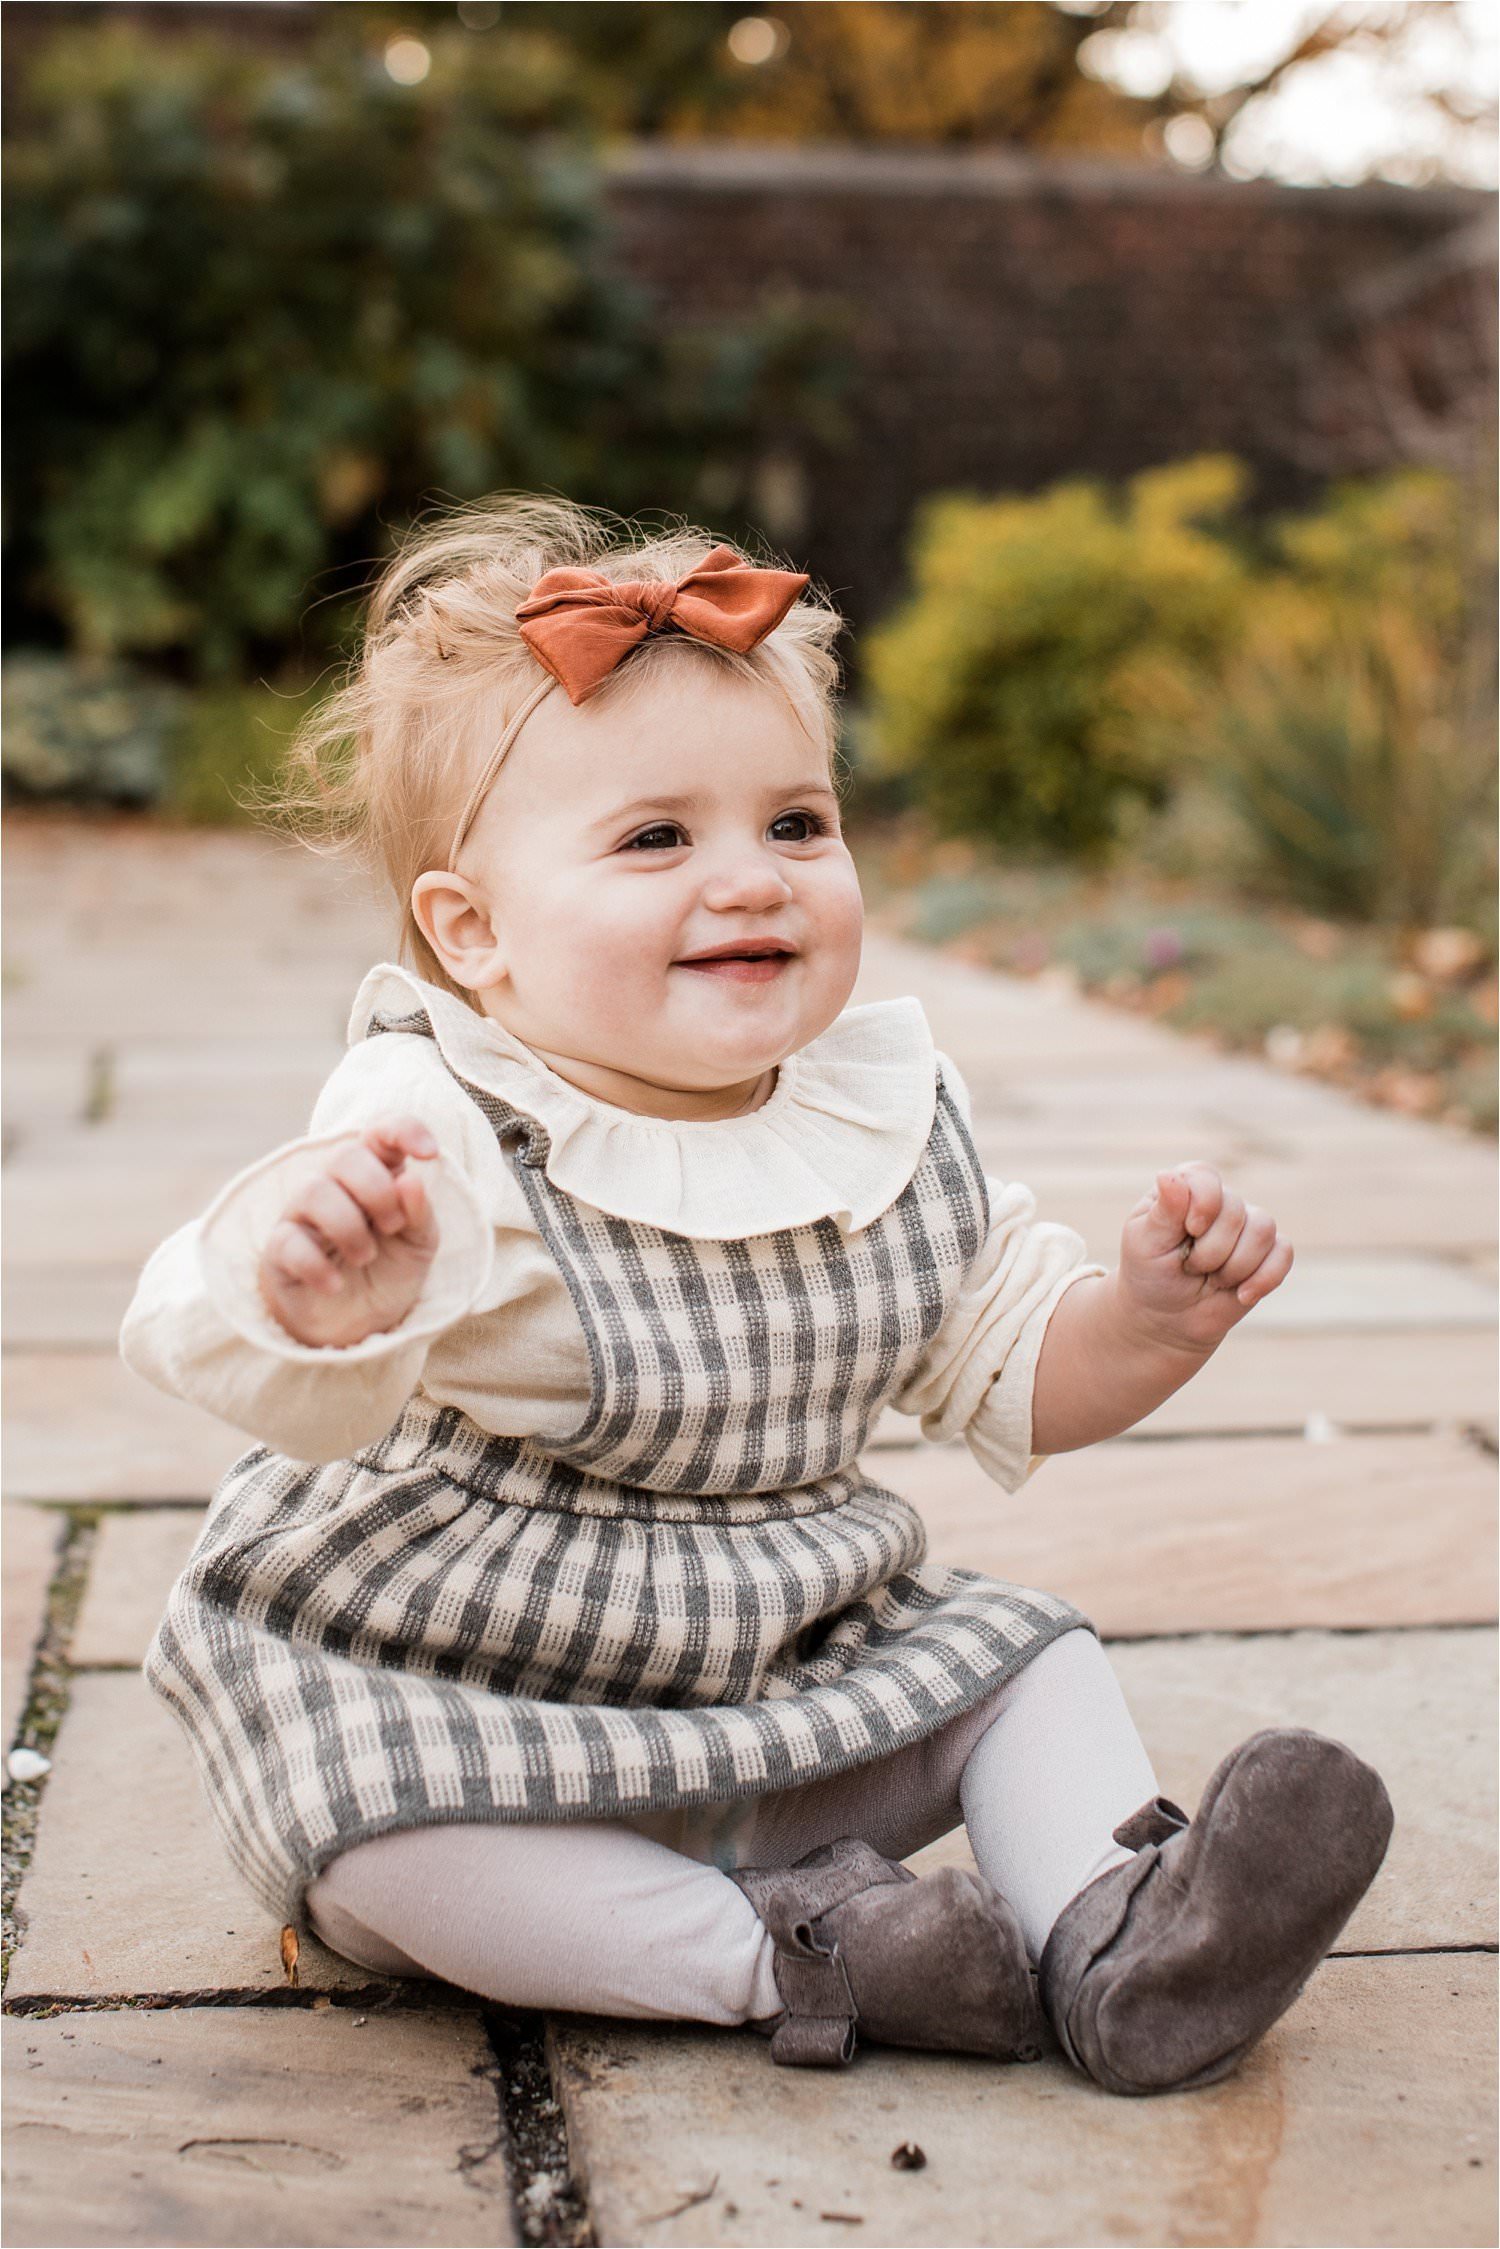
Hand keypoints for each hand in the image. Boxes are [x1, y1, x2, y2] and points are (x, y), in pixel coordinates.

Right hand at [258, 1116, 440, 1347]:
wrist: (360, 1325)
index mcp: (376, 1174)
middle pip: (345, 1156)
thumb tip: (410, 1180)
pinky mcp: (279, 1250)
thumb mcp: (419, 1245)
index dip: (403, 1130)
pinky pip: (288, 1241)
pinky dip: (317, 1266)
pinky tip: (335, 1284)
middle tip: (392, 1227)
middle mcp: (335, 1185)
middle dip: (377, 1191)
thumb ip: (419, 1213)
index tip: (430, 1153)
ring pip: (313, 1191)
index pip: (380, 1131)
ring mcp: (302, 1215)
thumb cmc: (390, 1270)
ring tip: (365, 1258)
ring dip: (349, 1228)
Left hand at [1116, 1160, 1292, 1356]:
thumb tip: (1167, 1174)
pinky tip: (1242, 1295)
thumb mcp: (1145, 1242)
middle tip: (1190, 1267)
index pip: (1207, 1178)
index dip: (1203, 1207)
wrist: (1167, 1316)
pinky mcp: (1268, 1253)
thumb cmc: (1150, 1272)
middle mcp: (1222, 1199)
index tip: (1188, 1233)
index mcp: (1187, 1187)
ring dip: (1233, 1267)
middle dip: (1209, 1252)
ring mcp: (1248, 1225)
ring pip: (1262, 1230)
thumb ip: (1163, 1210)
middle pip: (1236, 1211)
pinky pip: (1283, 1253)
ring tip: (1213, 1280)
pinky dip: (1263, 1278)